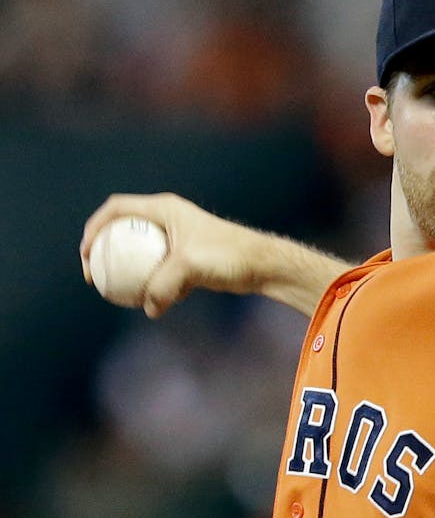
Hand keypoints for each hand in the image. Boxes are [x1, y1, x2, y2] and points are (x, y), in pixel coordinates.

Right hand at [81, 193, 349, 317]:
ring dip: (126, 270)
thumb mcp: (190, 267)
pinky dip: (150, 283)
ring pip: (141, 253)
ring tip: (115, 292)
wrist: (264, 265)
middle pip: (123, 230)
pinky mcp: (189, 258)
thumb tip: (149, 309)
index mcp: (165, 208)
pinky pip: (159, 269)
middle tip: (94, 276)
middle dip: (104, 250)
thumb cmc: (230, 257)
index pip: (116, 209)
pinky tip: (149, 303)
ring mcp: (178, 239)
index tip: (86, 255)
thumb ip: (163, 286)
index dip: (94, 228)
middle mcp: (169, 219)